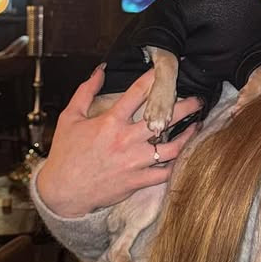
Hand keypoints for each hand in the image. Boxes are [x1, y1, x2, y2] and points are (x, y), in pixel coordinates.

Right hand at [34, 64, 203, 217]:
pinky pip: (165, 173)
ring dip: (188, 136)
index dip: (155, 77)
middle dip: (185, 106)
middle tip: (197, 99)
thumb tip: (100, 70)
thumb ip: (85, 91)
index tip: (169, 70)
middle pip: (164, 118)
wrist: (63, 191)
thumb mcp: (69, 117)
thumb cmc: (66, 153)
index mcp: (110, 122)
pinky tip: (186, 154)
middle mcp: (126, 140)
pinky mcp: (137, 181)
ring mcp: (134, 162)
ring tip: (197, 125)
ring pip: (172, 147)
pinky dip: (178, 164)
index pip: (138, 93)